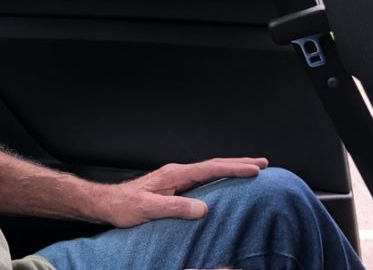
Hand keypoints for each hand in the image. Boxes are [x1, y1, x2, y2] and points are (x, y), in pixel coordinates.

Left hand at [87, 157, 268, 227]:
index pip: (210, 168)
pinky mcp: (175, 186)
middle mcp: (177, 173)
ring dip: (231, 169)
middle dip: (239, 164)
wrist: (109, 203)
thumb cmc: (125, 206)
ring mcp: (176, 178)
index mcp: (174, 174)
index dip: (234, 168)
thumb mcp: (149, 209)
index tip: (255, 169)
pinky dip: (220, 177)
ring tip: (251, 170)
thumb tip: (203, 208)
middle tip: (263, 164)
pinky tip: (225, 183)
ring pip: (210, 171)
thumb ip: (175, 208)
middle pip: (214, 165)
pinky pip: (204, 179)